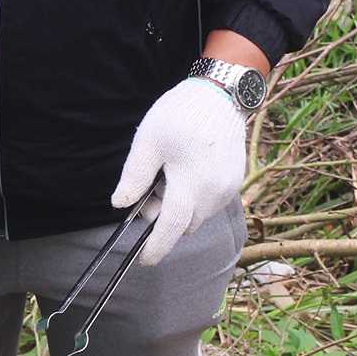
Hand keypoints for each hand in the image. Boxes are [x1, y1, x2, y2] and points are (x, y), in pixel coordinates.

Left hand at [111, 76, 246, 266]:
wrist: (221, 95)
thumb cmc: (180, 115)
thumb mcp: (148, 142)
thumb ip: (135, 177)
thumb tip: (121, 205)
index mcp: (190, 185)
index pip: (171, 228)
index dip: (156, 248)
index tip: (144, 261)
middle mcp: (215, 193)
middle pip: (184, 224)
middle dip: (163, 217)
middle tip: (150, 187)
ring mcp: (228, 188)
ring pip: (198, 214)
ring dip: (180, 206)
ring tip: (168, 172)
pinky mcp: (235, 181)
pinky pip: (210, 202)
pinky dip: (195, 197)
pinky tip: (186, 169)